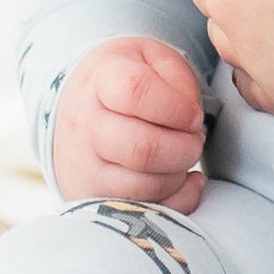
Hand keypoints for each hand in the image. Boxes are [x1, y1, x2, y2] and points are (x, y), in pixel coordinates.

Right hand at [50, 36, 208, 212]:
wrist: (79, 107)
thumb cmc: (127, 81)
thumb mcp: (153, 59)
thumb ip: (177, 79)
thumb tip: (190, 121)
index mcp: (100, 82)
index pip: (136, 92)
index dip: (176, 107)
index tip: (193, 114)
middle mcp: (86, 127)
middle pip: (142, 149)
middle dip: (185, 147)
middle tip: (194, 139)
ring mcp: (86, 168)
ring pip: (142, 186)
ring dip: (178, 174)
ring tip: (182, 156)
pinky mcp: (93, 199)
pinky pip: (142, 214)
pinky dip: (175, 202)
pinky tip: (184, 181)